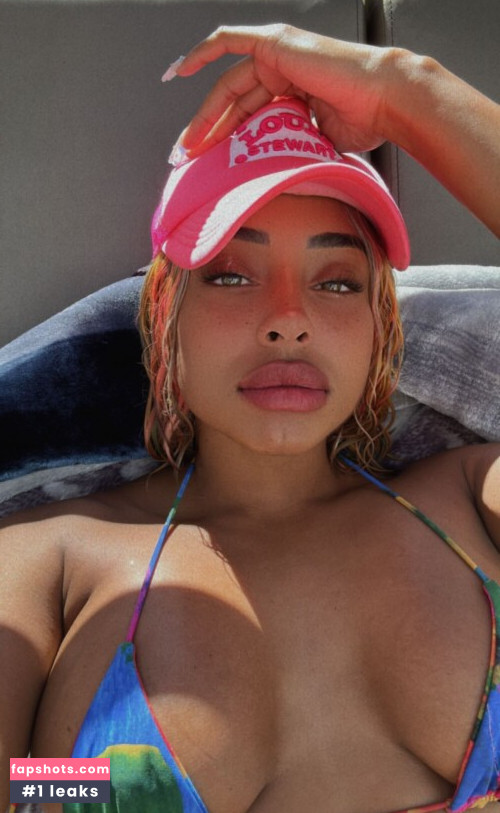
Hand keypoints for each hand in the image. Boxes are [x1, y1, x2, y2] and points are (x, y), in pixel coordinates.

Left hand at [166, 24, 499, 233]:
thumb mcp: (315, 144)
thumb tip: (274, 178)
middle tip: (188, 159)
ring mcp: (278, 54)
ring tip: (188, 144)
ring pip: (228, 85)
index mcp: (294, 94)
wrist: (382, 100)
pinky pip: (230, 42)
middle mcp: (284, 71)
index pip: (249, 116)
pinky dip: (204, 51)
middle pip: (234, 103)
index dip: (226, 139)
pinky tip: (180, 69)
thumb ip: (291, 150)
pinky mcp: (275, 43)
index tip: (208, 163)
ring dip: (205, 115)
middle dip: (208, 133)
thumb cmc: (363, 122)